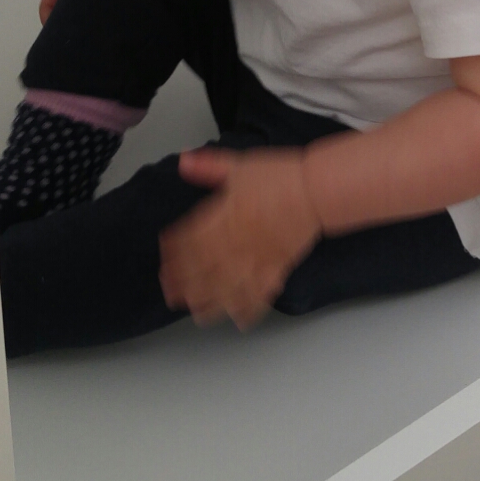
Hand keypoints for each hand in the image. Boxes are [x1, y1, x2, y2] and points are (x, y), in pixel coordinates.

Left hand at [159, 147, 322, 328]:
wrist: (315, 191)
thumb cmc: (280, 177)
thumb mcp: (239, 164)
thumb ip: (209, 166)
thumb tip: (184, 161)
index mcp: (223, 217)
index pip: (189, 239)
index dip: (173, 253)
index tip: (165, 260)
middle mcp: (235, 242)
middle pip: (202, 270)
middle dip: (184, 284)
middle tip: (171, 294)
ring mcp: (255, 259)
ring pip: (226, 288)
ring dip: (209, 302)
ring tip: (197, 313)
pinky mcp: (276, 269)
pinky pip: (259, 295)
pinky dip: (249, 309)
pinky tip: (239, 320)